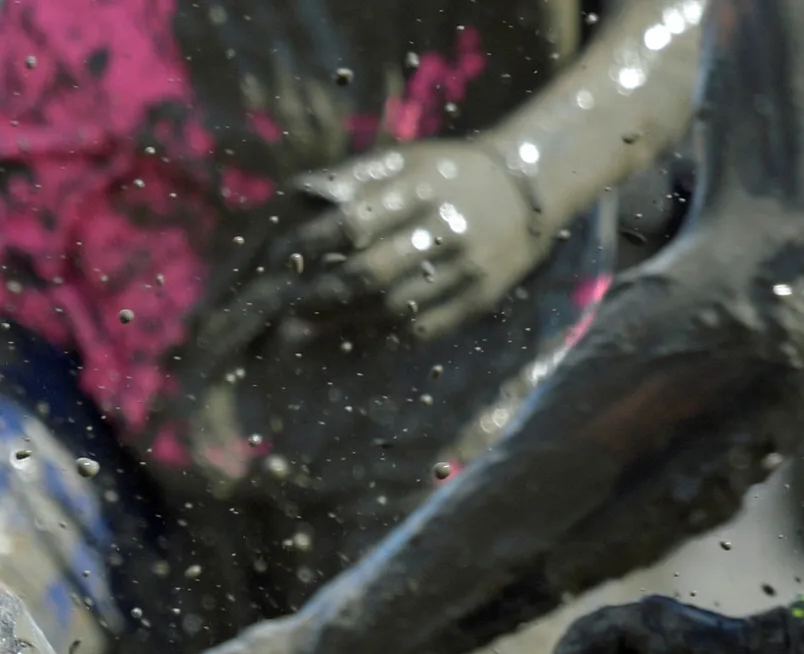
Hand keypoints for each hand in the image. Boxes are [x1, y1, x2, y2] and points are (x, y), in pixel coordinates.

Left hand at [187, 139, 541, 370]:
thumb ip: (354, 179)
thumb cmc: (449, 173)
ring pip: (392, 309)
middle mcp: (444, 229)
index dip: (308, 247)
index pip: (352, 223)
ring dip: (341, 328)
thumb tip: (295, 198)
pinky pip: (420, 330)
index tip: (275, 265)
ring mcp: (464, 269)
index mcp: (421, 189)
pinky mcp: (477, 300)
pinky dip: (378, 341)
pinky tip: (346, 344)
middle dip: (318, 299)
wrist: (528, 189)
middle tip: (280, 316)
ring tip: (301, 339)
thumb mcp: (407, 159)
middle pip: (369, 274)